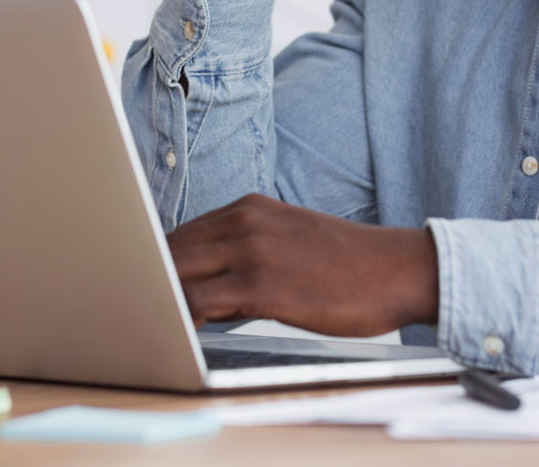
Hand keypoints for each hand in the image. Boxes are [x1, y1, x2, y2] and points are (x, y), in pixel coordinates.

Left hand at [169, 194, 437, 336]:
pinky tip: (183, 330)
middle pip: (172, 250)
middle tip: (142, 305)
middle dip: (152, 279)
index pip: (182, 233)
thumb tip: (207, 279)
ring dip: (163, 298)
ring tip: (157, 320)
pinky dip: (185, 315)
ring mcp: (251, 252)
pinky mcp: (262, 286)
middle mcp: (244, 222)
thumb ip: (245, 246)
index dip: (160, 261)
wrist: (396, 270)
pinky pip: (202, 301)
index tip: (148, 283)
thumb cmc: (346, 263)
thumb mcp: (287, 236)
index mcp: (248, 208)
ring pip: (180, 274)